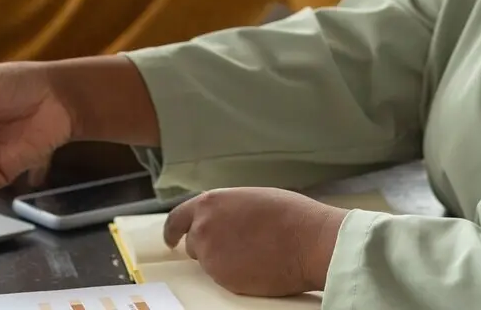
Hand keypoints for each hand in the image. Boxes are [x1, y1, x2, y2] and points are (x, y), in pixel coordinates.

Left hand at [162, 188, 347, 296]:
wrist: (308, 241)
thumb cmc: (288, 215)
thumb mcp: (249, 199)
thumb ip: (226, 210)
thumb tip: (220, 220)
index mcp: (209, 204)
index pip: (177, 219)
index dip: (172, 231)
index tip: (172, 240)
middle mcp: (203, 230)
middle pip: (195, 244)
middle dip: (209, 245)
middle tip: (236, 244)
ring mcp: (211, 258)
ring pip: (210, 263)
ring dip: (224, 260)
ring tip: (254, 252)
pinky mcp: (224, 281)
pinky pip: (224, 278)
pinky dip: (235, 274)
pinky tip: (257, 265)